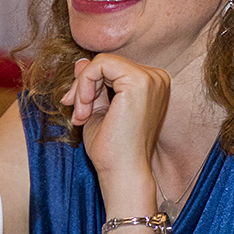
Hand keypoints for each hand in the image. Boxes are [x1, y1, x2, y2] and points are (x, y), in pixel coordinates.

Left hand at [63, 53, 170, 212]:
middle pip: (107, 63)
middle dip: (83, 87)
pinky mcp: (138, 82)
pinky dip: (85, 84)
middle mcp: (156, 78)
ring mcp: (151, 78)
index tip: (77, 110)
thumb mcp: (98, 109)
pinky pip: (100, 64)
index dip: (89, 85)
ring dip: (83, 88)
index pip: (113, 68)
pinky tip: (85, 109)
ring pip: (102, 62)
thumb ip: (93, 84)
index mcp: (151, 84)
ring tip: (81, 116)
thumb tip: (81, 61)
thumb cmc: (113, 149)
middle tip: (77, 114)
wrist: (122, 172)